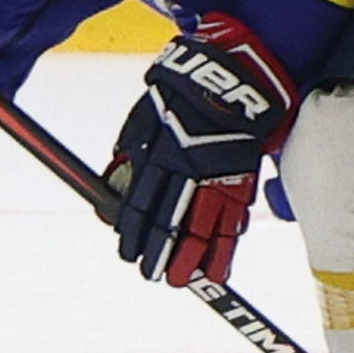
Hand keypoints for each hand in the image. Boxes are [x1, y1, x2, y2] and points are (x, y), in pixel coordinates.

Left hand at [109, 14, 295, 285]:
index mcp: (160, 152)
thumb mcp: (145, 114)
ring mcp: (219, 173)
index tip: (128, 254)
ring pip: (204, 224)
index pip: (143, 202)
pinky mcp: (244, 175)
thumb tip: (109, 180)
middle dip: (162, 252)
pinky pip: (235, 217)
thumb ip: (129, 148)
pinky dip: (227, 245)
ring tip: (184, 280)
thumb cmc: (182, 91)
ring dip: (193, 257)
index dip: (135, 233)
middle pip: (172, 219)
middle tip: (154, 276)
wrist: (233, 72)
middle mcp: (188, 167)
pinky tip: (220, 266)